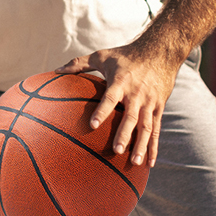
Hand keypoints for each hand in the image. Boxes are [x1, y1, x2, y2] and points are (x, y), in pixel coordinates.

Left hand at [56, 44, 181, 166]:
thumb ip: (78, 64)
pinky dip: (153, 147)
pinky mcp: (159, 108)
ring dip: (141, 145)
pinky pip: (156, 129)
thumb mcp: (102, 56)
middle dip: (124, 135)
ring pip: (146, 127)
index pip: (110, 98)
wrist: (160, 51)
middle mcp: (137, 94)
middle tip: (116, 151)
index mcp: (121, 82)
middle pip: (131, 117)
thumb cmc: (126, 55)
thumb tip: (55, 71)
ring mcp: (150, 102)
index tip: (92, 125)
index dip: (102, 111)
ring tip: (133, 163)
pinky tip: (149, 163)